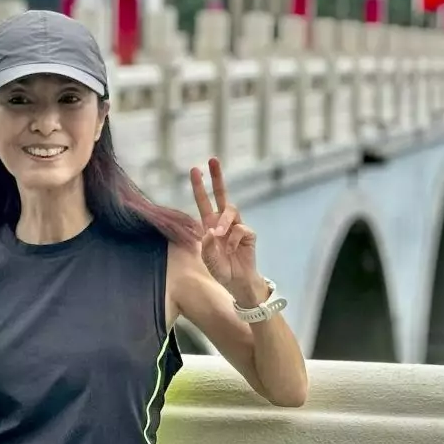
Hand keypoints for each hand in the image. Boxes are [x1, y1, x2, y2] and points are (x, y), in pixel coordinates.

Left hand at [190, 158, 263, 304]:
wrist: (238, 283)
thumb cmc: (221, 270)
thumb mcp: (208, 260)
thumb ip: (206, 247)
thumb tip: (210, 231)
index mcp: (209, 225)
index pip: (203, 202)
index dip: (199, 186)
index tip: (195, 169)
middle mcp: (223, 222)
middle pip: (221, 195)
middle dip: (217, 177)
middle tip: (212, 160)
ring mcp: (236, 226)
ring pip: (230, 210)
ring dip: (223, 221)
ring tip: (219, 235)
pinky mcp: (248, 233)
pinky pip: (240, 228)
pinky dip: (234, 239)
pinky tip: (232, 250)